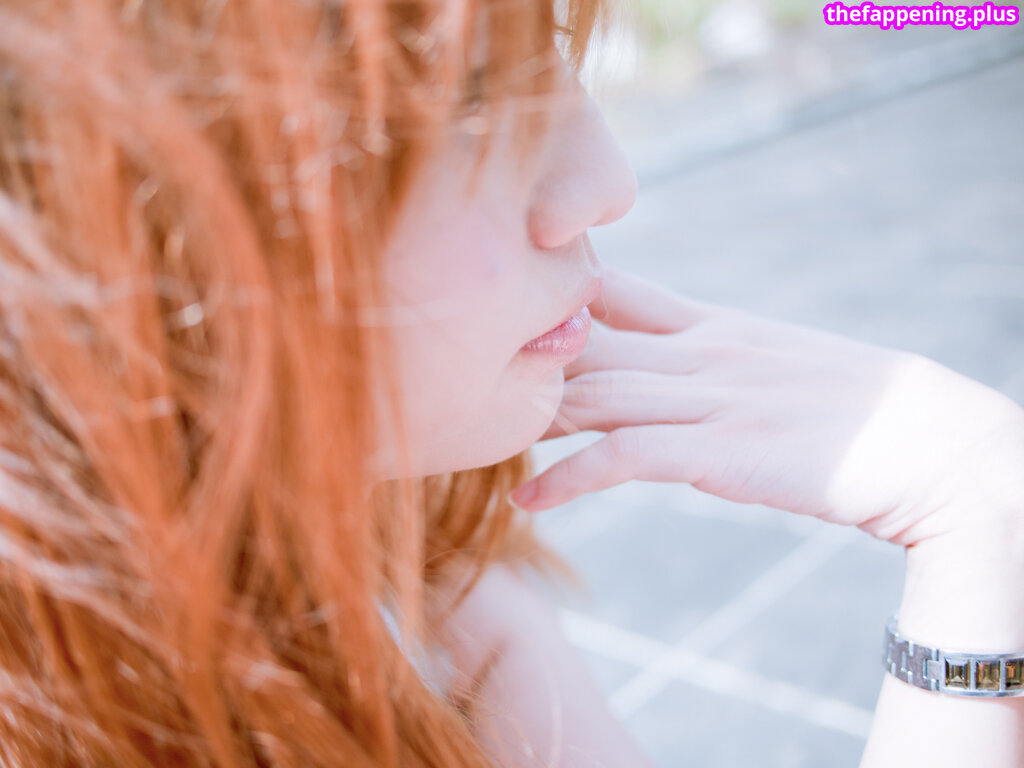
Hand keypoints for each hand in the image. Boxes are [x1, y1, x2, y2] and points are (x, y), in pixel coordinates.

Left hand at [510, 267, 1023, 546]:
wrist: (928, 445)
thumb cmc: (860, 414)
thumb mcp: (781, 366)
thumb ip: (724, 363)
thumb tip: (680, 378)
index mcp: (720, 327)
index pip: (623, 290)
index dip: (561, 294)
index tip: (510, 305)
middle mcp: (705, 352)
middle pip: (590, 345)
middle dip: (526, 361)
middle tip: (464, 376)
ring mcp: (710, 397)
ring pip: (595, 394)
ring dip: (532, 418)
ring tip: (477, 438)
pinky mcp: (718, 449)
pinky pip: (622, 457)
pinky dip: (568, 479)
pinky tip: (530, 501)